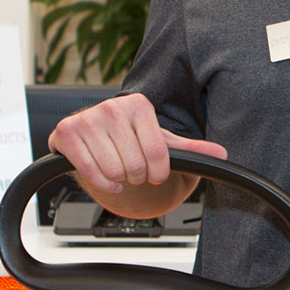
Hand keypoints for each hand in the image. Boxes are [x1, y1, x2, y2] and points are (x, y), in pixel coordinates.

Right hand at [49, 92, 225, 214]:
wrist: (90, 133)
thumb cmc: (127, 136)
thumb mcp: (159, 139)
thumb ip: (189, 148)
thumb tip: (223, 153)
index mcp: (139, 105)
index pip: (159, 153)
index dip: (159, 172)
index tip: (155, 172)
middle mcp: (112, 107)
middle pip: (136, 166)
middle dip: (137, 177)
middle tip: (133, 170)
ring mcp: (87, 119)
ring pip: (114, 171)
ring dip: (119, 181)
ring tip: (118, 169)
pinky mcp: (66, 133)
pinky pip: (91, 173)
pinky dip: (103, 184)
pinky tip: (107, 178)